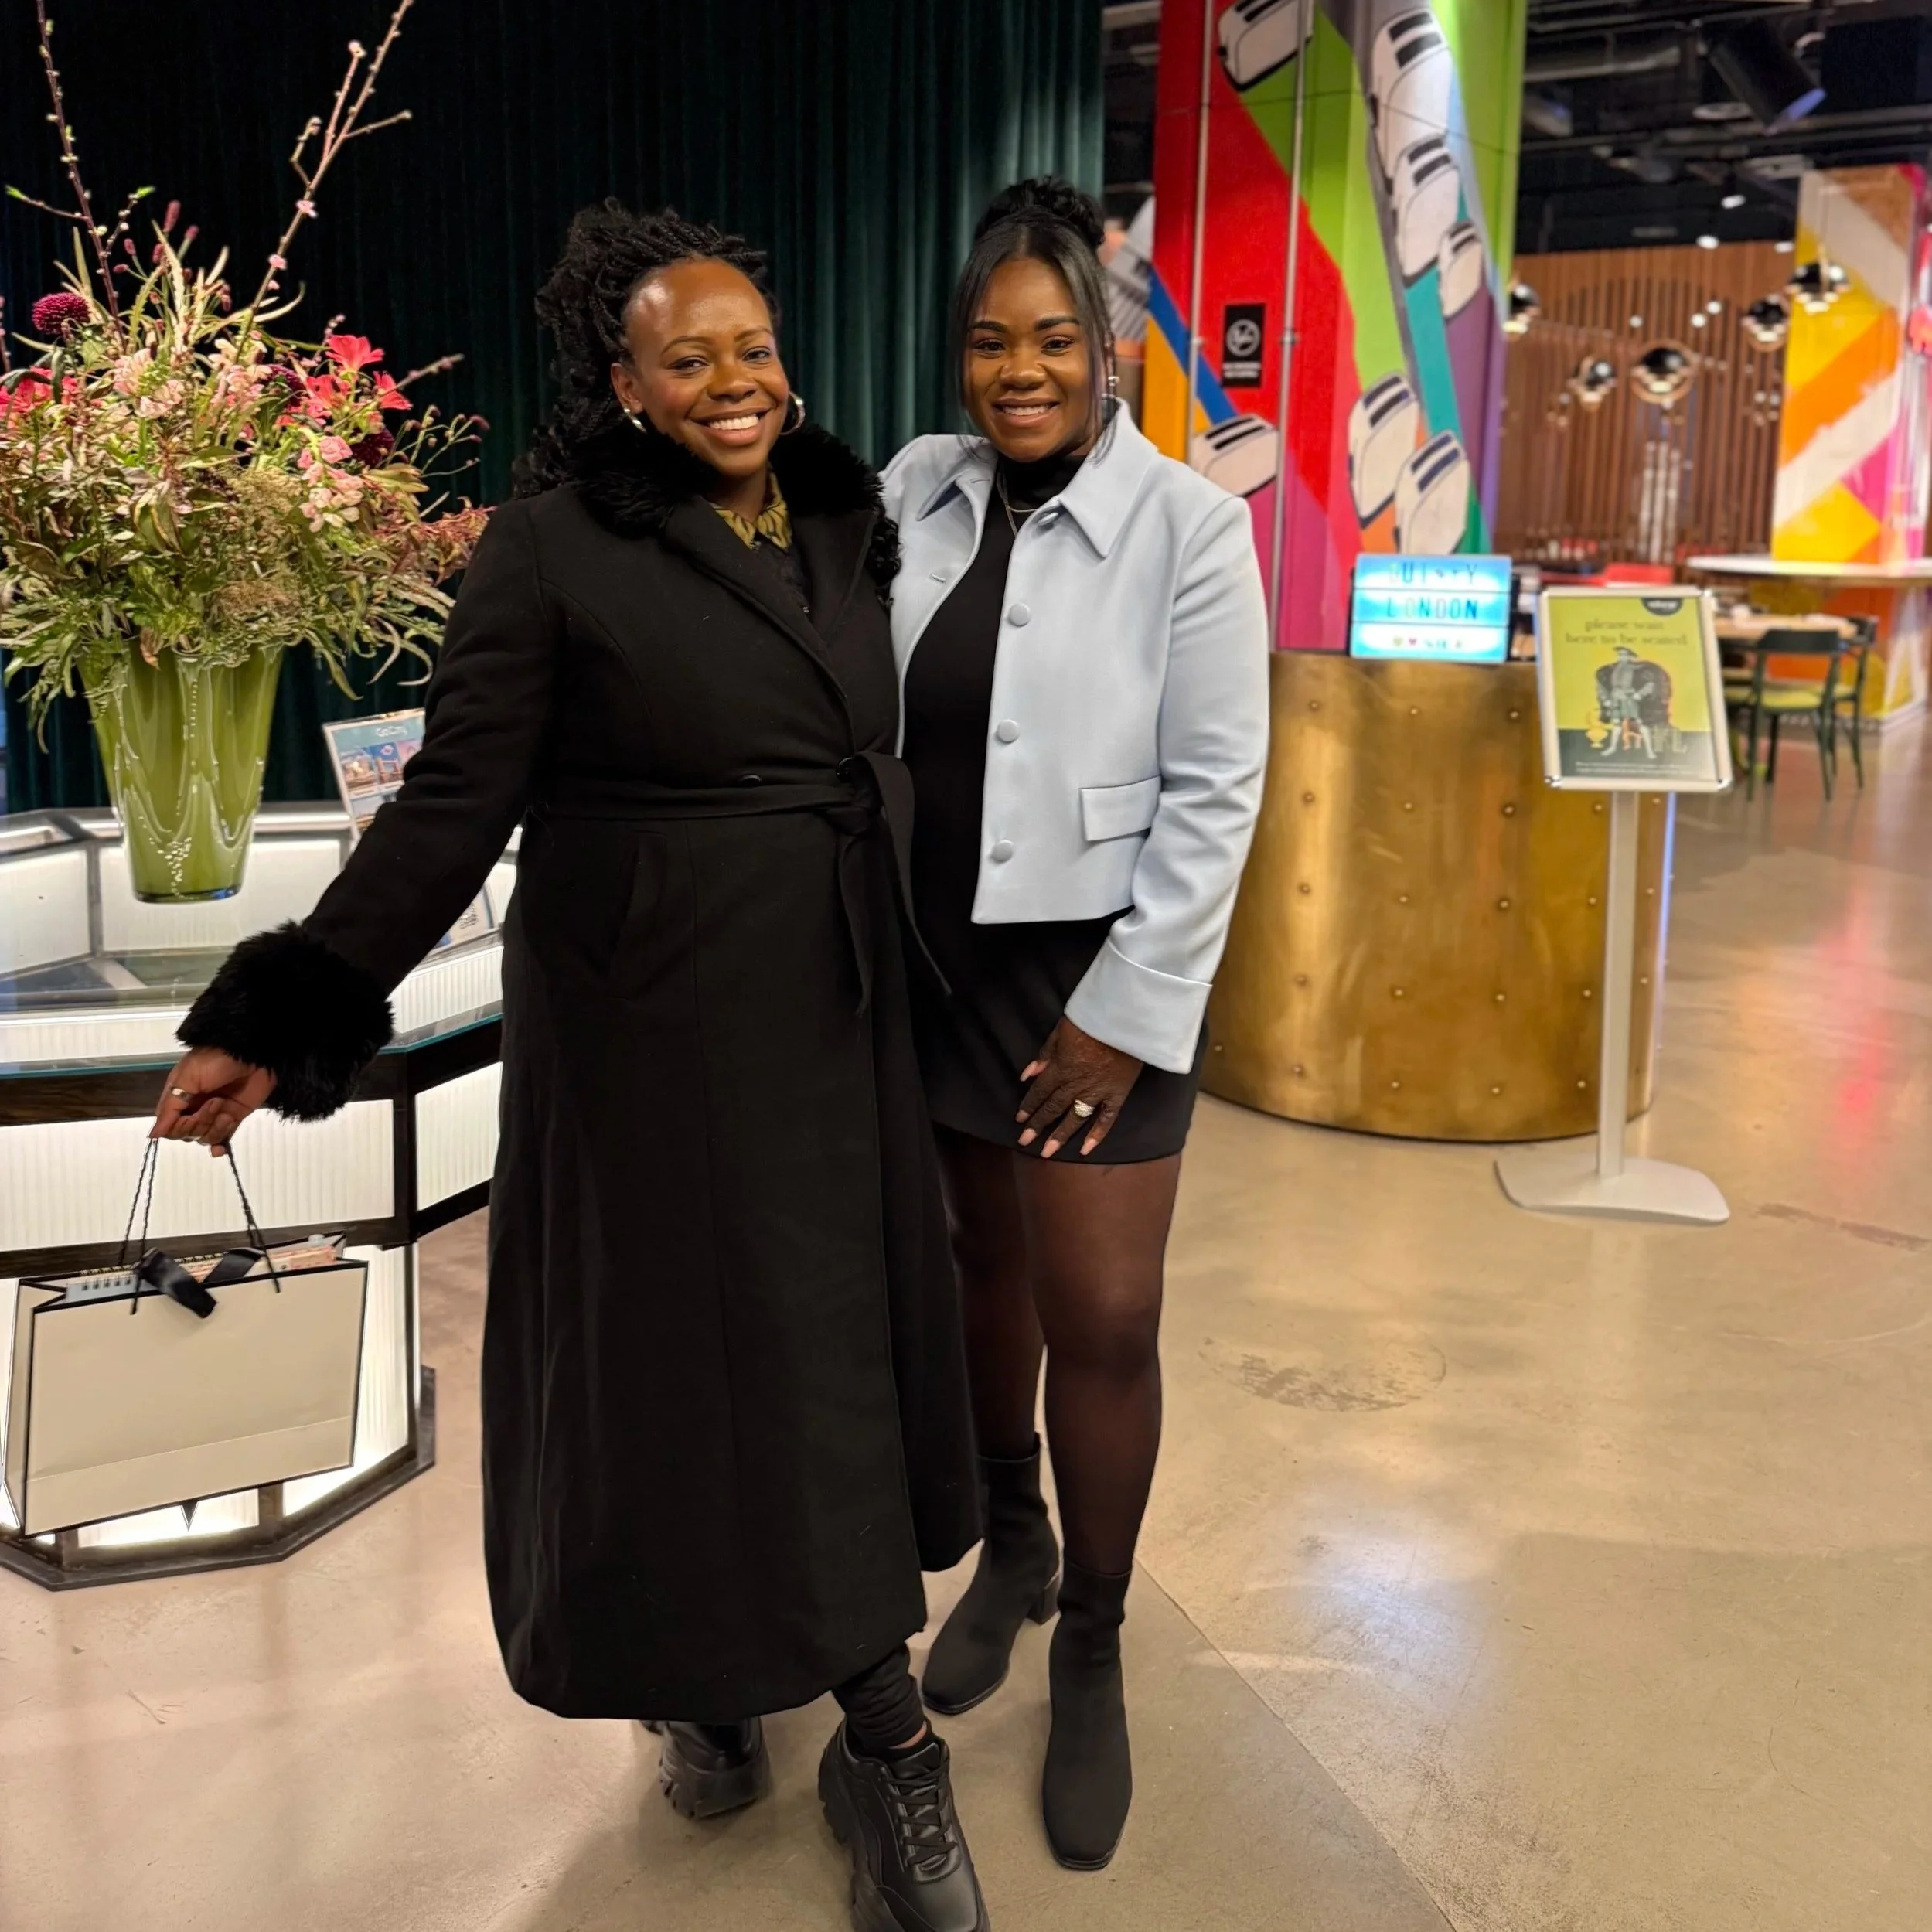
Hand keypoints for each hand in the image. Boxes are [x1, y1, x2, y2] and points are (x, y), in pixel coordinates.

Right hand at [152, 1048, 276, 1155]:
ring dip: (215, 1130)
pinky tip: (221, 1149)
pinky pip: (223, 1138)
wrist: (252, 1054)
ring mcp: (215, 1113)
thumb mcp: (186, 1078)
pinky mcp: (234, 1117)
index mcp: (178, 1097)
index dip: (180, 1127)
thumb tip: (153, 1135)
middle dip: (201, 1123)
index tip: (192, 1114)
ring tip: (227, 1112)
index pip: (170, 1127)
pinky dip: (220, 1146)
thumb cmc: (214, 1060)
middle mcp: (193, 1108)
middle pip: (187, 1134)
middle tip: (216, 1102)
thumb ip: (169, 1108)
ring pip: (205, 1138)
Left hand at [1016, 1017, 1142, 1158]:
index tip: (1019, 1120)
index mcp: (1061, 1068)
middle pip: (1054, 1108)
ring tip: (1048, 1152)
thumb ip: (1045, 1054)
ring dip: (1061, 1135)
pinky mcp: (1118, 1095)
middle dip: (1038, 1126)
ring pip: (1075, 1118)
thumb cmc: (1092, 1019)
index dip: (1029, 1106)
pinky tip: (1085, 1150)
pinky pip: (1106, 1118)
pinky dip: (1097, 1135)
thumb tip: (1028, 1075)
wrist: (1126, 1018)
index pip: (1040, 1092)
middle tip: (1025, 1142)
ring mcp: (1098, 1092)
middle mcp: (1076, 1085)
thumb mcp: (1061, 1030)